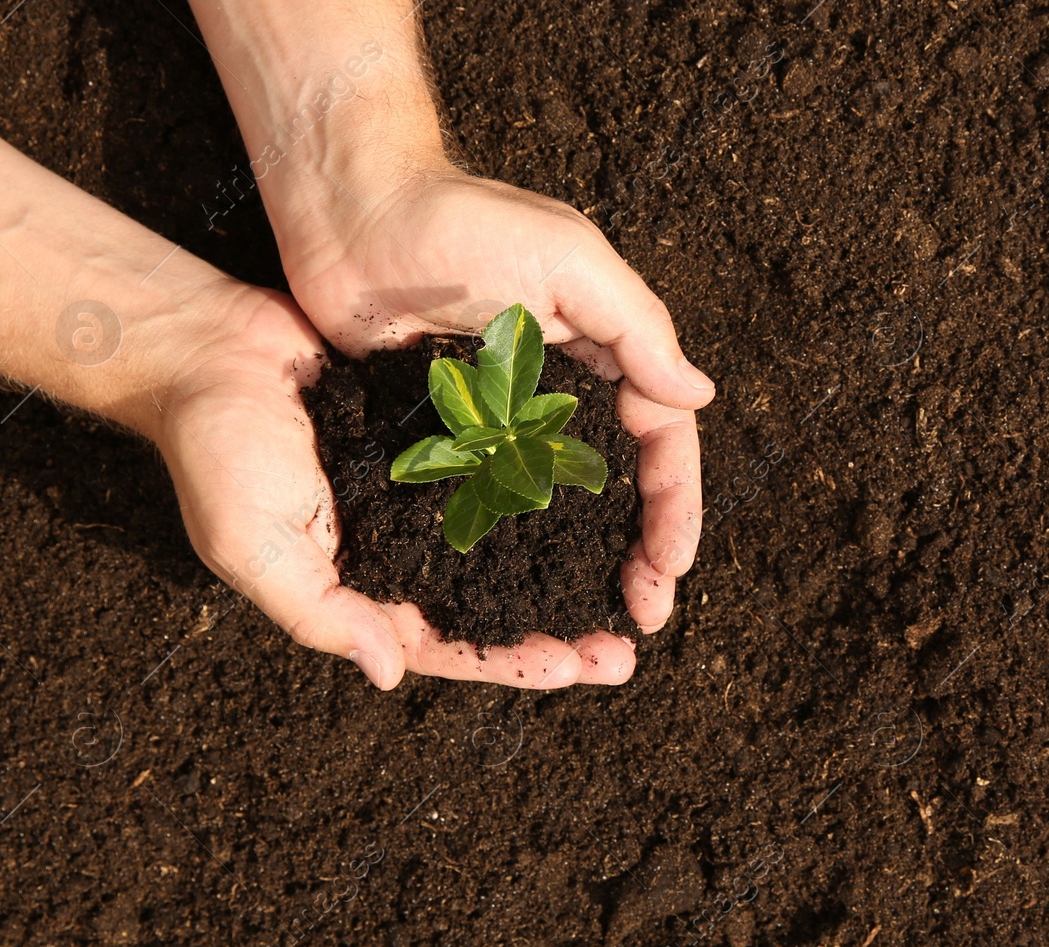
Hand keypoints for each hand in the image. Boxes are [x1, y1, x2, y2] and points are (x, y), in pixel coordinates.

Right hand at [156, 286, 639, 688]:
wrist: (206, 348)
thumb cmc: (216, 450)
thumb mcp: (255, 544)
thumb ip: (320, 612)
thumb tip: (391, 672)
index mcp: (363, 588)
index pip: (451, 645)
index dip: (514, 663)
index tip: (578, 667)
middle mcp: (402, 550)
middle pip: (495, 605)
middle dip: (558, 631)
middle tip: (624, 647)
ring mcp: (423, 495)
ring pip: (509, 544)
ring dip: (565, 563)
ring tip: (629, 578)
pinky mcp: (437, 439)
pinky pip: (501, 472)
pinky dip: (544, 487)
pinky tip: (596, 493)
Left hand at [276, 165, 710, 635]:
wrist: (349, 214)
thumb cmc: (461, 219)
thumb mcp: (566, 258)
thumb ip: (635, 328)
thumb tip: (699, 397)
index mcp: (602, 357)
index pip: (660, 442)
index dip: (673, 506)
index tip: (671, 567)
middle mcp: (558, 398)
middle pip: (615, 492)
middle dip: (638, 556)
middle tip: (641, 620)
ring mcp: (500, 424)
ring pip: (555, 514)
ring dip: (578, 571)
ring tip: (588, 630)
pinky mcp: (443, 439)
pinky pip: (485, 506)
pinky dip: (507, 555)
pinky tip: (511, 600)